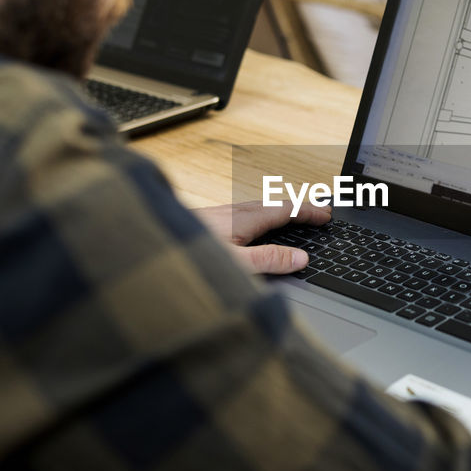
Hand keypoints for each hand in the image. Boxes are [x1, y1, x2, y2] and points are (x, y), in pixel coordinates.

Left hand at [193, 200, 331, 274]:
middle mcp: (232, 212)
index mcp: (244, 219)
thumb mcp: (235, 264)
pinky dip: (259, 215)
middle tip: (317, 213)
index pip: (285, 210)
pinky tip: (250, 226)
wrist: (145, 245)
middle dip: (297, 208)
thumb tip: (300, 258)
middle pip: (272, 205)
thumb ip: (268, 262)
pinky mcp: (206, 221)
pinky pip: (242, 212)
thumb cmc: (186, 256)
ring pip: (256, 207)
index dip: (307, 212)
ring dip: (278, 210)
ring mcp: (218, 215)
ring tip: (291, 217)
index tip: (326, 215)